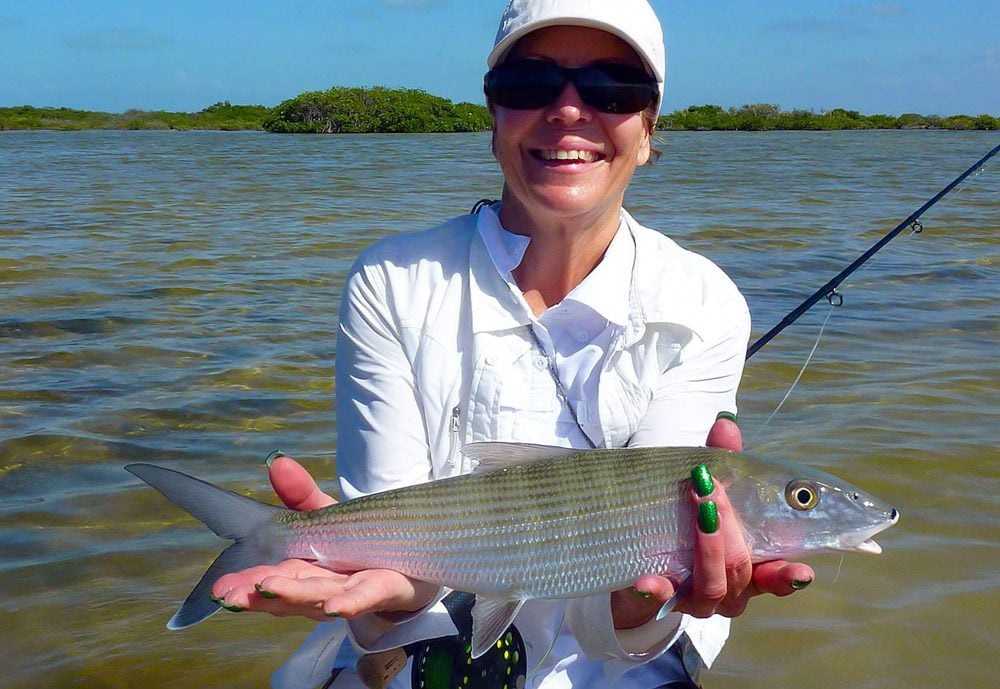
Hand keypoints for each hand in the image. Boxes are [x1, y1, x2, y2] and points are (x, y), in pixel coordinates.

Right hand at [210, 455, 437, 619]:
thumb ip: (301, 495)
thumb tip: (276, 462)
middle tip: (232, 595)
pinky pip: (368, 596)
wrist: (415, 560)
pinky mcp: (387, 589)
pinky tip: (336, 606)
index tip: (220, 588)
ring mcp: (354, 591)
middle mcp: (325, 587)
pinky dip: (351, 602)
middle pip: (291, 591)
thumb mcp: (327, 516)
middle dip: (261, 594)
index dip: (246, 584)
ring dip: (296, 595)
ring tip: (269, 590)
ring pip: (323, 595)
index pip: (271, 579)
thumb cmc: (362, 542)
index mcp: (305, 571)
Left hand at [612, 414, 815, 627]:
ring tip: (699, 511)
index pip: (776, 578)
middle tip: (711, 489)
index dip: (788, 577)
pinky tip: (647, 581)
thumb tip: (725, 424)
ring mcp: (692, 600)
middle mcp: (727, 592)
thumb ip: (720, 463)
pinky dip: (656, 591)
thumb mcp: (707, 494)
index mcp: (749, 570)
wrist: (636, 567)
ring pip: (710, 587)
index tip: (801, 572)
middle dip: (730, 530)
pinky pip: (659, 600)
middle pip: (740, 571)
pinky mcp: (656, 602)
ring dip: (708, 548)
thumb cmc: (687, 526)